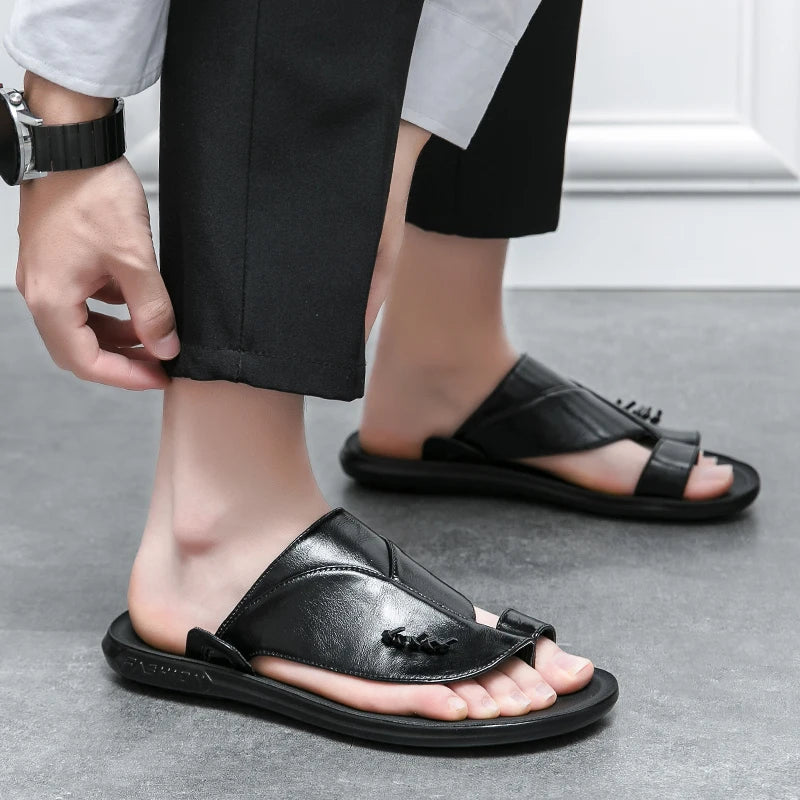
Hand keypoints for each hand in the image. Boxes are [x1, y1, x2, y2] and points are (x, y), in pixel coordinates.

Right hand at [15, 74, 178, 389]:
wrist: (72, 143)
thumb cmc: (95, 192)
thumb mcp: (135, 259)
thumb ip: (152, 309)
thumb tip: (165, 347)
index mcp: (52, 299)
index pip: (86, 362)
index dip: (126, 377)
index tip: (159, 378)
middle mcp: (40, 293)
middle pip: (79, 350)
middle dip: (122, 361)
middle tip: (159, 364)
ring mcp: (45, 277)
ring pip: (80, 328)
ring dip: (116, 338)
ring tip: (154, 337)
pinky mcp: (55, 262)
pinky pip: (80, 303)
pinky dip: (108, 313)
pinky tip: (135, 305)